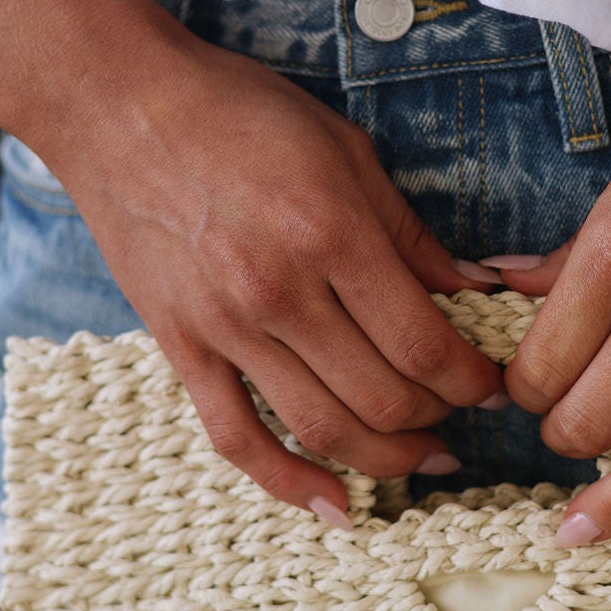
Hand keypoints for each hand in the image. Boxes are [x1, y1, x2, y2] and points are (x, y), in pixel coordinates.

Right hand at [33, 28, 507, 524]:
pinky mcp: (180, 346)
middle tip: (460, 415)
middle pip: (383, 398)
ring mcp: (225, 327)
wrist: (118, 104)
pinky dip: (288, 483)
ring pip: (322, 429)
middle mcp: (280, 292)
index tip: (493, 386)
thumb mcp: (345, 149)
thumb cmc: (239, 110)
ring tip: (419, 457)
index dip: (473, 381)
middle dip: (439, 419)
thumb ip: (410, 231)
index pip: (425, 344)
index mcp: (332, 234)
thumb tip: (478, 288)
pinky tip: (334, 506)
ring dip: (385, 458)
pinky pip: (237, 438)